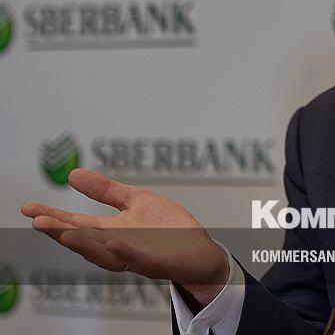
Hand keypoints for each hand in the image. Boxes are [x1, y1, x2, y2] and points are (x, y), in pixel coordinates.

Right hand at [20, 168, 229, 306]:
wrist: (201, 251)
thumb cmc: (168, 228)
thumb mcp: (136, 201)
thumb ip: (106, 190)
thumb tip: (72, 174)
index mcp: (111, 231)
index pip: (77, 224)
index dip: (54, 217)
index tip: (28, 208)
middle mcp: (118, 246)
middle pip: (85, 240)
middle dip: (61, 232)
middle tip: (38, 221)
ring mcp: (137, 257)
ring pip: (106, 254)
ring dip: (86, 244)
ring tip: (66, 232)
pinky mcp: (158, 264)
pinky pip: (140, 260)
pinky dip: (126, 253)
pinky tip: (113, 243)